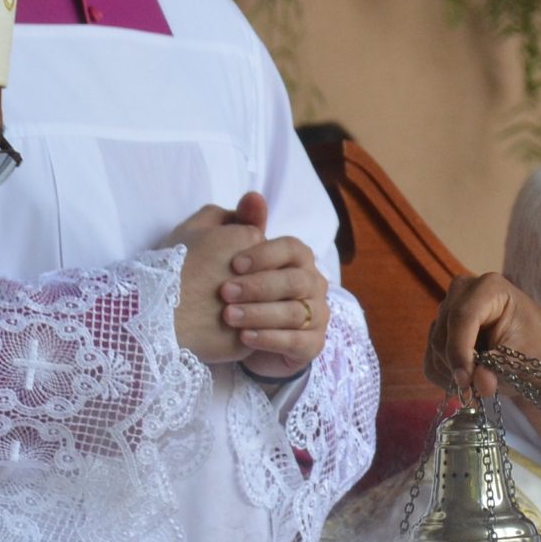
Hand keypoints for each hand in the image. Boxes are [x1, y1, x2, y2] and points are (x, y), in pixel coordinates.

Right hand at [168, 202, 264, 362]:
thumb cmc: (168, 267)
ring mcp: (259, 309)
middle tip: (211, 288)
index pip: (259, 248)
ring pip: (266, 308)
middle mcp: (263, 272)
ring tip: (212, 311)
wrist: (152, 315)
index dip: (236, 258)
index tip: (213, 265)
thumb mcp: (191, 228)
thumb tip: (249, 205)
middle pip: (268, 276)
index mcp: (250, 241)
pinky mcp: (249, 340)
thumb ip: (222, 214)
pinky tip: (214, 332)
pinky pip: (250, 336)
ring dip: (248, 309)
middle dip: (249, 282)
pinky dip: (237, 335)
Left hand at [219, 192, 331, 379]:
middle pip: (295, 281)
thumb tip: (253, 195)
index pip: (292, 248)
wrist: (241, 337)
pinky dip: (269, 339)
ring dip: (259, 314)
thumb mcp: (234, 254)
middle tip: (224, 292)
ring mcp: (317, 316)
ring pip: (294, 313)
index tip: (233, 263)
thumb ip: (244, 224)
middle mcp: (313, 284)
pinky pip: (296, 341)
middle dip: (258, 287)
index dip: (265, 254)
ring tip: (228, 317)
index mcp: (299, 259)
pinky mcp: (311, 346)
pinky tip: (244, 338)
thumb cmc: (240, 289)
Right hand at [424, 273, 540, 397]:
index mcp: (489, 287)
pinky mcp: (440, 330)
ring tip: (479, 383)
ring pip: (435, 347)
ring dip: (453, 373)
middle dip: (457, 365)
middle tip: (479, 388)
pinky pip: (430, 359)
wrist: (537, 352)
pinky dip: (445, 377)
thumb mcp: (522, 359)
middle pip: (443, 333)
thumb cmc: (535, 349)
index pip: (462, 316)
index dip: (460, 351)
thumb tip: (480, 384)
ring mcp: (448, 309)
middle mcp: (463, 291)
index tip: (466, 381)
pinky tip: (468, 382)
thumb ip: (498, 370)